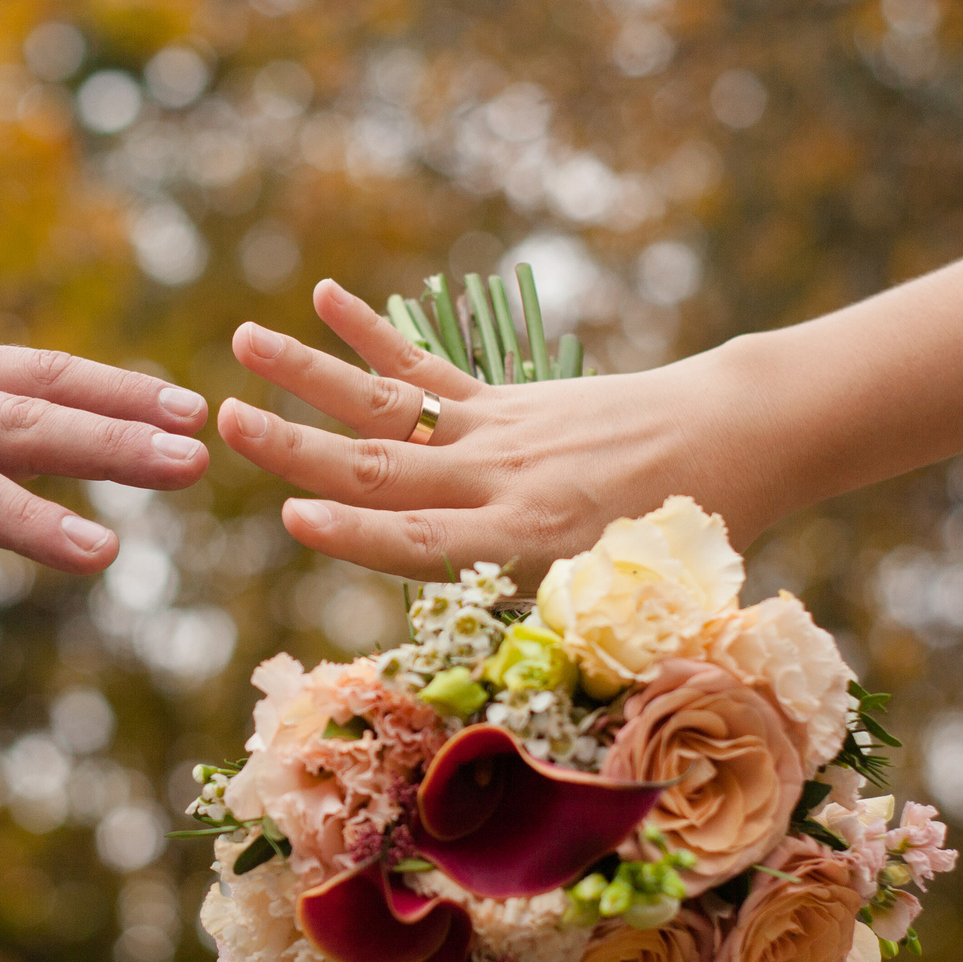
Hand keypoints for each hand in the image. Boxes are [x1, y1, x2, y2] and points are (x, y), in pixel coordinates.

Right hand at [215, 280, 787, 583]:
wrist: (735, 433)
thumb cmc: (685, 534)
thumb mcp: (629, 598)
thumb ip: (554, 620)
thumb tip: (492, 664)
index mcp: (530, 538)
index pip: (422, 542)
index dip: (355, 534)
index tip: (291, 518)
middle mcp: (500, 479)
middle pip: (383, 464)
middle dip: (299, 447)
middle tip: (227, 423)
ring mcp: (496, 432)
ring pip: (388, 404)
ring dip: (312, 373)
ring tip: (245, 339)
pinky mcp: (503, 401)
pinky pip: (426, 370)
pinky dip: (373, 335)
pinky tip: (324, 298)